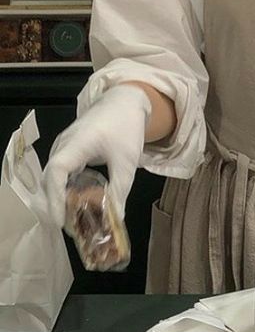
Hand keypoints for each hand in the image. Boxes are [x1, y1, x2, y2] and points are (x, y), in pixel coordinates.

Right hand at [43, 84, 150, 226]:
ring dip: (61, 197)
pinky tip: (77, 202)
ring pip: (54, 176)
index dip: (56, 197)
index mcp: (77, 144)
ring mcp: (64, 146)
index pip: (56, 172)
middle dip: (57, 204)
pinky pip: (61, 171)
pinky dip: (66, 188)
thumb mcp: (126, 163)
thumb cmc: (126, 128)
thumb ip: (119, 191)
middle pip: (50, 178)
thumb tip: (115, 219)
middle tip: (71, 229)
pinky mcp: (69, 149)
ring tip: (74, 220)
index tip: (61, 220)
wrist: (124, 102)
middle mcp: (64, 144)